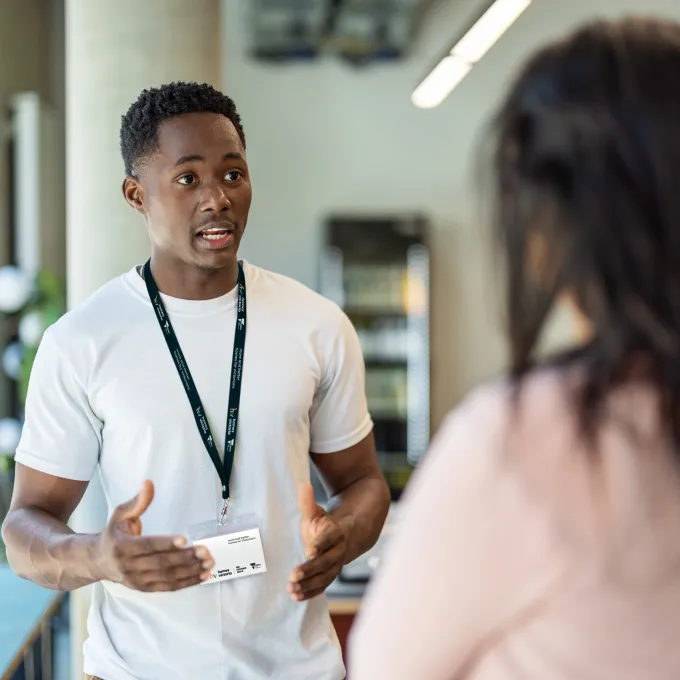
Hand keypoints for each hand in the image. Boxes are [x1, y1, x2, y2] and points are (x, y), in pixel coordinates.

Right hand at [94, 480, 213, 591]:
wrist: (98, 561)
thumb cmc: (113, 534)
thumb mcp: (120, 515)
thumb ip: (137, 502)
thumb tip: (149, 483)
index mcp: (122, 546)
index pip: (147, 545)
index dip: (166, 543)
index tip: (184, 539)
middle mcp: (128, 566)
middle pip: (161, 563)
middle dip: (185, 557)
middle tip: (205, 551)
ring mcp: (137, 580)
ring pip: (167, 577)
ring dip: (190, 571)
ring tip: (209, 562)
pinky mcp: (145, 588)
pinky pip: (168, 587)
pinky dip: (186, 583)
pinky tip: (202, 575)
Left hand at [288, 483, 347, 601]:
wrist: (349, 536)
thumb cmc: (327, 524)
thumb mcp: (318, 512)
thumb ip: (308, 502)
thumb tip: (303, 484)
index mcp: (336, 532)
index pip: (329, 539)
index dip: (320, 544)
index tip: (309, 550)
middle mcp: (339, 551)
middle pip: (326, 562)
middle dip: (310, 569)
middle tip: (294, 575)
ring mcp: (336, 565)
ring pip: (325, 577)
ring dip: (309, 584)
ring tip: (292, 588)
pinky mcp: (331, 575)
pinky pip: (322, 586)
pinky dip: (310, 592)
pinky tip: (296, 596)